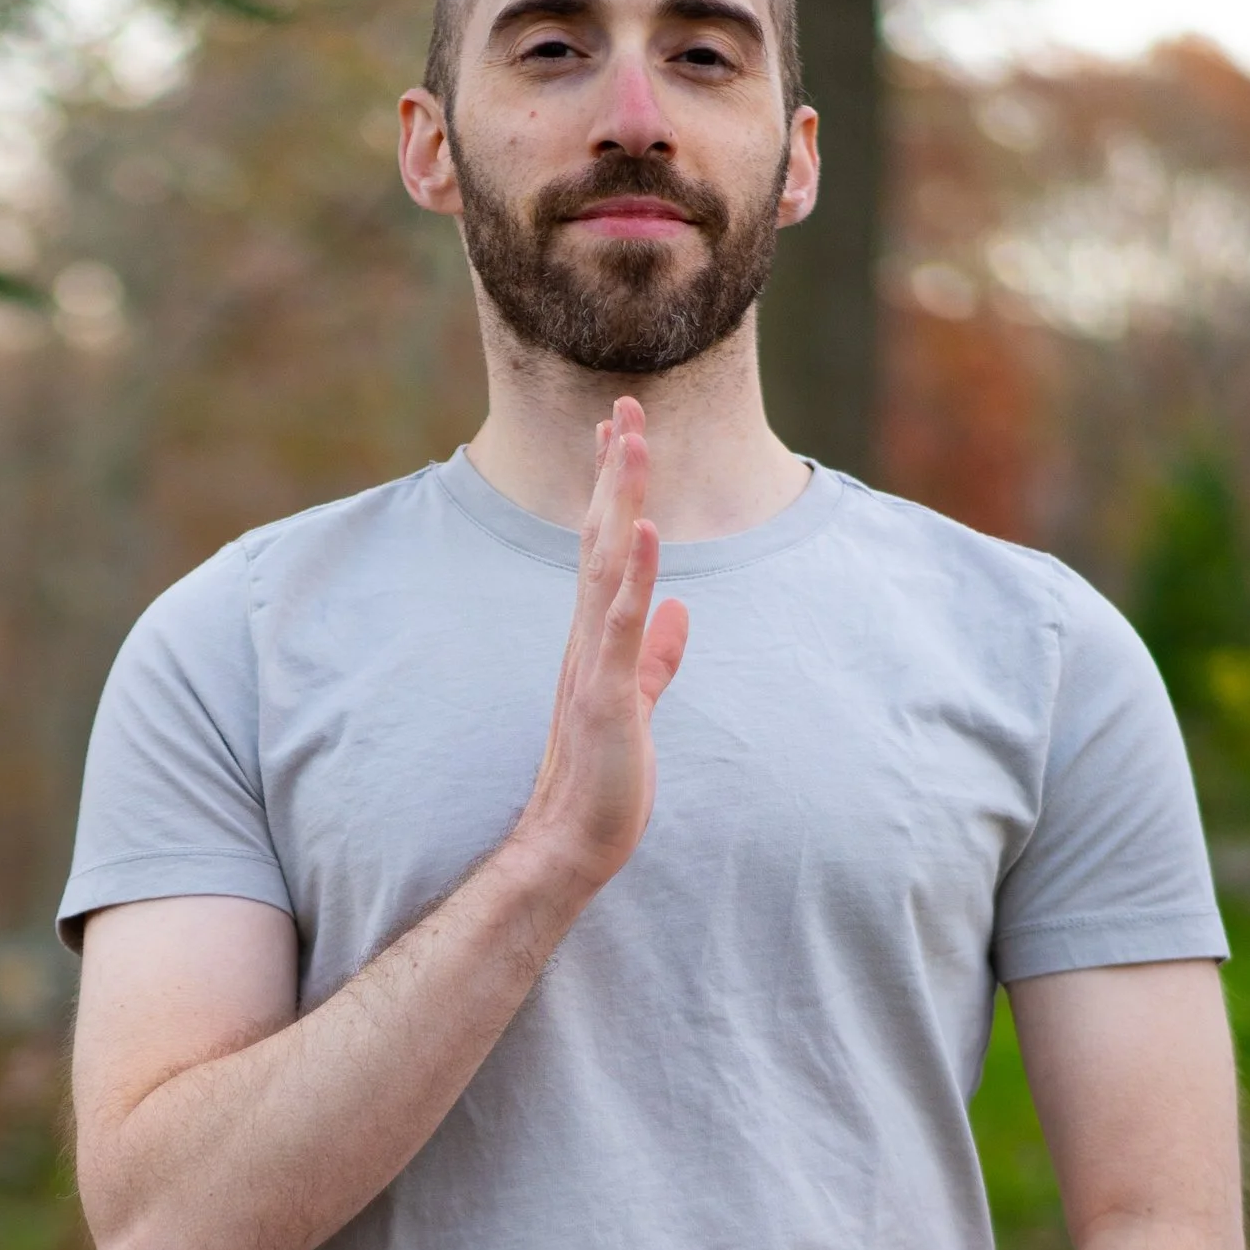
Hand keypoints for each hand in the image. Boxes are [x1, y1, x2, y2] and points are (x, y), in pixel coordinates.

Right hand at [517, 397, 690, 885]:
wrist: (570, 843)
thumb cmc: (602, 782)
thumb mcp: (636, 705)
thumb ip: (657, 658)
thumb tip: (679, 614)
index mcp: (595, 640)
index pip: (605, 548)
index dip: (615, 489)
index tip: (623, 433)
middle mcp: (586, 638)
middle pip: (601, 537)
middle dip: (615, 471)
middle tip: (625, 405)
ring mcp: (592, 663)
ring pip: (606, 565)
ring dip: (620, 500)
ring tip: (632, 440)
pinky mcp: (605, 694)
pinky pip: (620, 625)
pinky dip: (633, 575)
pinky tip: (643, 530)